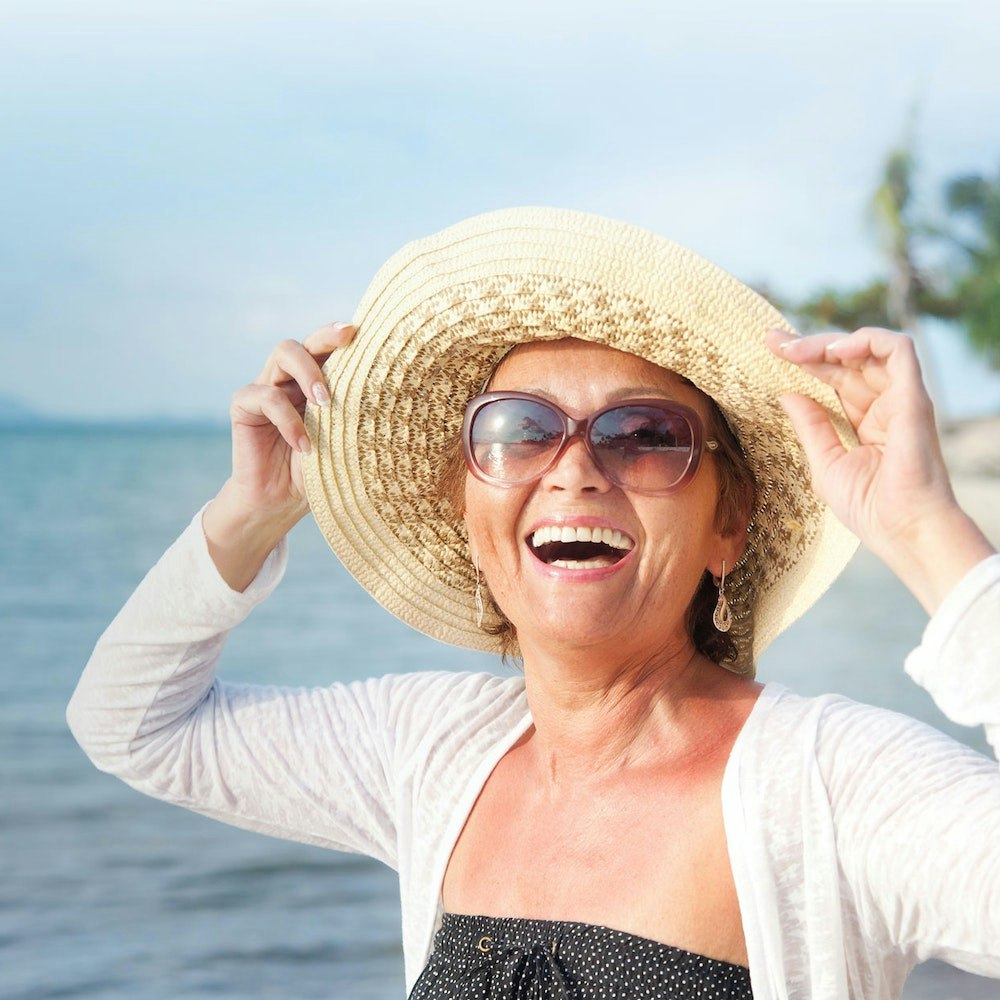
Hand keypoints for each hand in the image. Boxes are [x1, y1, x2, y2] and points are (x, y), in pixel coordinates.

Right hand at [203, 322, 355, 589]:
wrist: (282, 502)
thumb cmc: (323, 470)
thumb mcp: (348, 441)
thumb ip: (360, 416)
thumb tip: (400, 398)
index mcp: (320, 380)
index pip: (331, 348)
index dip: (344, 334)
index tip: (365, 330)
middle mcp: (292, 377)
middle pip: (306, 339)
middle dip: (327, 336)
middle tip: (347, 340)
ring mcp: (267, 386)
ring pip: (284, 352)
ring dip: (309, 372)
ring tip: (326, 402)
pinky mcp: (244, 404)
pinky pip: (266, 397)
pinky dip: (288, 420)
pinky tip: (304, 446)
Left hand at [767, 326, 993, 611]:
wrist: (901, 530)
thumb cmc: (869, 507)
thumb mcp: (825, 462)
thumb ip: (810, 426)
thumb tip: (786, 394)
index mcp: (863, 419)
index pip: (832, 378)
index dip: (802, 361)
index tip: (770, 349)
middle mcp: (882, 404)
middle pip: (845, 360)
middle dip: (806, 346)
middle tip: (772, 341)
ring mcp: (900, 398)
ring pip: (869, 348)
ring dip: (829, 342)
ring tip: (796, 350)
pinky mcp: (913, 397)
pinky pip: (899, 350)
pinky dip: (867, 341)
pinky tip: (833, 352)